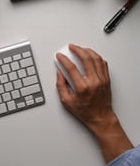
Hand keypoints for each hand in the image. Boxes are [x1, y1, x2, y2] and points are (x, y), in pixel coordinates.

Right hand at [56, 44, 132, 162]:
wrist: (100, 117)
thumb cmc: (85, 111)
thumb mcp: (66, 101)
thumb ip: (61, 86)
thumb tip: (59, 73)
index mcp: (82, 87)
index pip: (71, 68)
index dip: (63, 59)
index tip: (60, 56)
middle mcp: (93, 81)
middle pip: (85, 59)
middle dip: (77, 50)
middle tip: (71, 47)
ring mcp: (102, 79)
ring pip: (96, 59)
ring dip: (87, 51)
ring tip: (81, 48)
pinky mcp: (106, 79)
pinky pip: (103, 64)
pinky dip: (96, 57)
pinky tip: (91, 55)